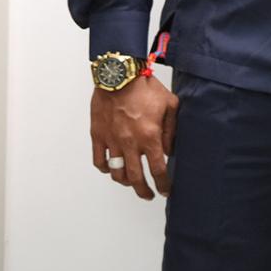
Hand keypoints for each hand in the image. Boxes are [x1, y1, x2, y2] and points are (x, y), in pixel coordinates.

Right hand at [90, 75, 177, 199]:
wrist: (119, 76)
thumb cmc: (145, 88)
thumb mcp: (170, 105)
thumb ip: (171, 131)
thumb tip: (170, 150)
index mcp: (150, 137)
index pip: (158, 170)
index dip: (163, 184)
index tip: (166, 190)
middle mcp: (130, 143)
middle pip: (136, 178)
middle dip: (144, 191)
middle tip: (149, 195)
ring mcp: (112, 141)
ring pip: (116, 173)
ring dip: (125, 182)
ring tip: (132, 182)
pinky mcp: (98, 136)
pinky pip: (99, 161)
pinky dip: (105, 169)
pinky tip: (112, 169)